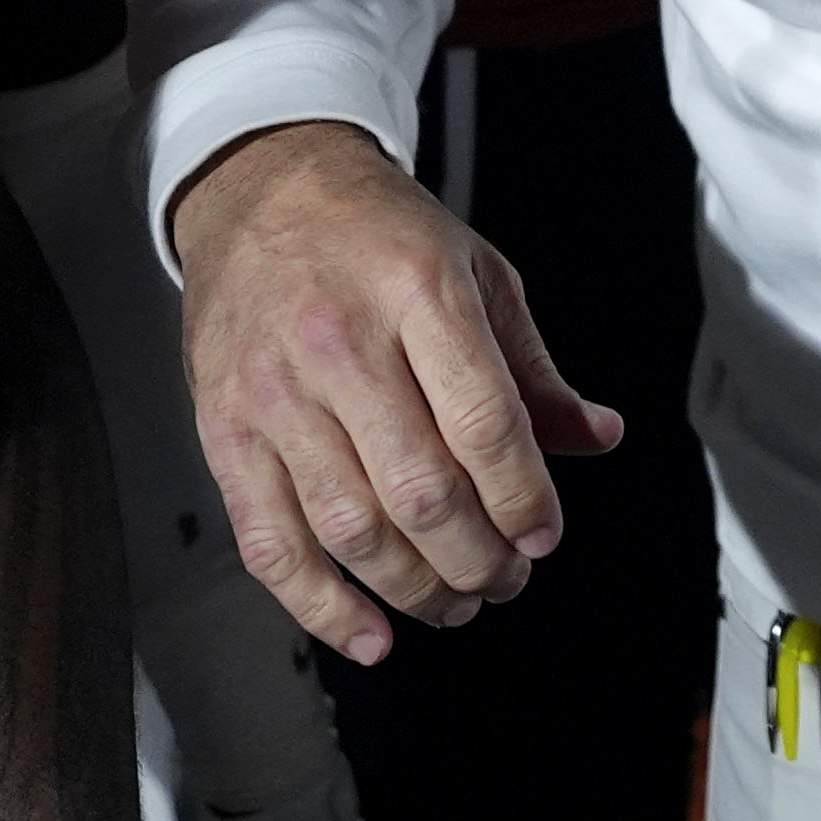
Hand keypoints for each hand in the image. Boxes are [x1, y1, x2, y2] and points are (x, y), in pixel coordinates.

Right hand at [171, 120, 618, 661]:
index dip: (523, 498)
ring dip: (414, 588)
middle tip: (506, 580)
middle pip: (420, 490)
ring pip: (350, 526)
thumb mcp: (477, 272)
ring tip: (457, 602)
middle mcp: (340, 344)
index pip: (484, 423)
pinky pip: (269, 540)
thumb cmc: (378, 233)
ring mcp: (273, 392)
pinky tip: (368, 632)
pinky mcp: (222, 430)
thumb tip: (598, 436)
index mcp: (418, 292)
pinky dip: (319, 604)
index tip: (544, 535)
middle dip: (477, 558)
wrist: (262, 188)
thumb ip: (533, 368)